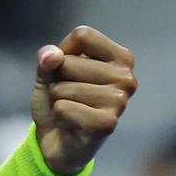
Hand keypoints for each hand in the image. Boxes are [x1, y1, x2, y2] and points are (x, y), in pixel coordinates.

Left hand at [31, 26, 136, 175]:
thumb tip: (53, 57)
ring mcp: (120, 102)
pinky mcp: (107, 124)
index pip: (83, 35)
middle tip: (69, 97)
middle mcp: (127, 78)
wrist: (57, 140)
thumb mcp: (48, 72)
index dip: (62, 52)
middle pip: (68, 62)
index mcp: (121, 58)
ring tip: (71, 109)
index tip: (66, 70)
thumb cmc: (59, 99)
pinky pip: (63, 107)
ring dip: (58, 99)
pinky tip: (71, 124)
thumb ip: (47, 57)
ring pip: (63, 87)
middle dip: (58, 80)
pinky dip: (59, 115)